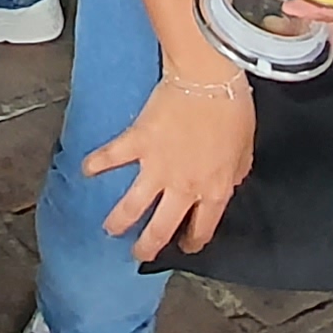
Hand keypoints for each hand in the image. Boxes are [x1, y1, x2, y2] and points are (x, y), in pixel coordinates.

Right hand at [80, 64, 256, 260]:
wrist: (209, 78)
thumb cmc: (232, 109)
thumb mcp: (246, 150)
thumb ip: (234, 174)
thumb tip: (228, 182)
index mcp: (214, 189)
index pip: (202, 228)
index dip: (192, 241)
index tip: (185, 245)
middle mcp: (184, 187)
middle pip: (160, 229)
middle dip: (148, 247)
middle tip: (139, 253)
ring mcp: (157, 168)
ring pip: (131, 208)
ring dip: (118, 222)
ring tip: (110, 228)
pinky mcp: (137, 143)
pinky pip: (111, 158)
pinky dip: (96, 165)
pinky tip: (87, 171)